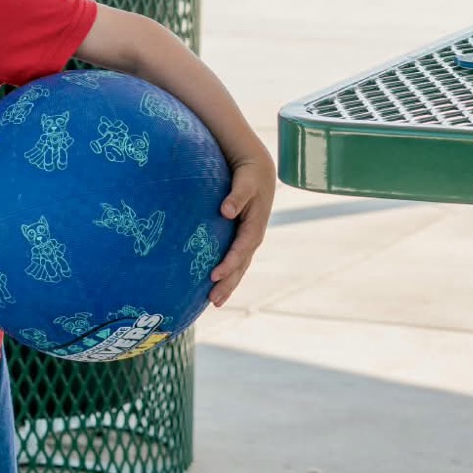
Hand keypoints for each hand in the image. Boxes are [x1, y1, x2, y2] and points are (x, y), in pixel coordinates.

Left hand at [209, 152, 276, 305]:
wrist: (258, 170)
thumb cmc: (248, 174)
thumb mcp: (245, 181)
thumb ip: (237, 195)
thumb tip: (226, 211)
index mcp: (255, 225)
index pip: (241, 249)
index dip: (229, 263)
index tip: (214, 276)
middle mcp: (253, 236)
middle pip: (241, 264)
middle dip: (229, 283)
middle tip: (214, 300)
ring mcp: (248, 239)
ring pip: (239, 266)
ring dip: (229, 284)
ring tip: (215, 302)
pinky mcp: (242, 238)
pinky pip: (235, 261)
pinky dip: (228, 274)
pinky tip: (215, 286)